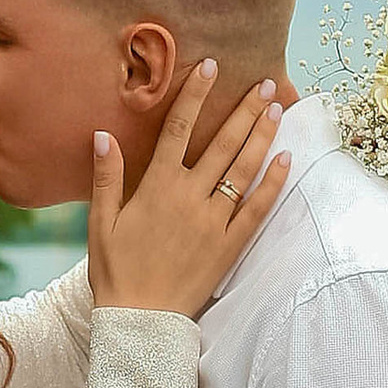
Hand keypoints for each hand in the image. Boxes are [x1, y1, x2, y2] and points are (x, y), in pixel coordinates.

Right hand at [89, 61, 290, 316]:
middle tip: (265, 82)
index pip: (179, 128)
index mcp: (156, 187)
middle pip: (223, 143)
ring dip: (263, 136)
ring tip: (277, 108)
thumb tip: (102, 134)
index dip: (195, 94)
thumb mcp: (101, 223)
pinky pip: (257, 209)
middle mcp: (189, 198)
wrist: (141, 322)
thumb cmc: (115, 272)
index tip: (211, 65)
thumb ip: (106, 177)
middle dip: (245, 109)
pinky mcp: (230, 245)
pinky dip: (274, 183)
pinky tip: (286, 159)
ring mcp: (214, 222)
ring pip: (245, 170)